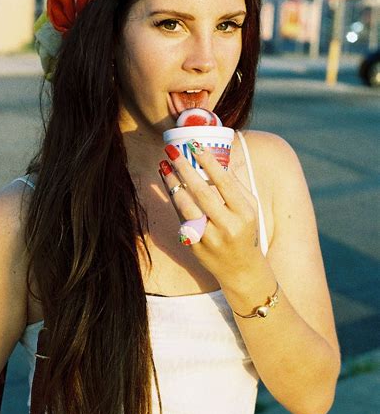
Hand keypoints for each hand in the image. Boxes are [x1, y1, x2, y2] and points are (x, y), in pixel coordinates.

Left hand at [160, 142, 265, 287]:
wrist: (240, 269)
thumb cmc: (244, 230)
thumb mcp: (250, 208)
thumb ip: (235, 185)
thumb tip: (217, 159)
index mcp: (244, 214)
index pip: (224, 183)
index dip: (208, 162)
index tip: (194, 144)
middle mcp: (226, 226)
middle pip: (201, 192)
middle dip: (184, 169)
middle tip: (171, 151)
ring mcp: (209, 238)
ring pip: (186, 206)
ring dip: (172, 183)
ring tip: (164, 165)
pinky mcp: (194, 246)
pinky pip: (181, 218)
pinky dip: (173, 199)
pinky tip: (168, 184)